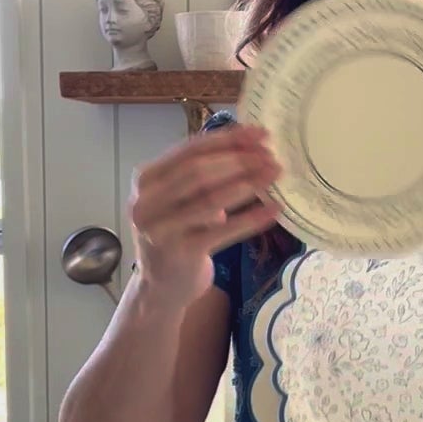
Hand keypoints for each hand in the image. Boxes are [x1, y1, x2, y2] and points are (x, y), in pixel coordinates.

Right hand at [128, 123, 282, 309]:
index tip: (260, 134)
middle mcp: (147, 202)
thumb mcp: (179, 200)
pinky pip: (223, 231)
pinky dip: (251, 219)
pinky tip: (273, 210)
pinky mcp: (181, 253)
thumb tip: (251, 146)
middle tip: (271, 156)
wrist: (161, 288)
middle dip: (239, 160)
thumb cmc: (177, 236)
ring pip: (210, 199)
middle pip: (199, 172)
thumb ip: (200, 175)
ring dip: (248, 184)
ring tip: (275, 175)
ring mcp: (161, 229)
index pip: (190, 150)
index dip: (227, 140)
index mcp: (147, 179)